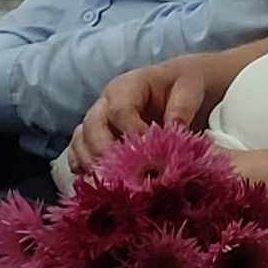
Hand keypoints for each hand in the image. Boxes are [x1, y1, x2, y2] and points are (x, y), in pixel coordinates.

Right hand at [69, 51, 226, 169]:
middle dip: (105, 152)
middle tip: (123, 174)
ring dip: (91, 162)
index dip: (131, 133)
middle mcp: (105, 103)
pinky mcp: (93, 137)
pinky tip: (92, 181)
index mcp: (127, 86)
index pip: (120, 111)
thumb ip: (182, 108)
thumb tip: (173, 129)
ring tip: (110, 183)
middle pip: (92, 127)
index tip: (147, 154)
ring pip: (81, 140)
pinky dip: (80, 166)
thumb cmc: (183, 84)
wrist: (178, 85)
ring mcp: (96, 121)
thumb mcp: (190, 88)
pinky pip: (77, 151)